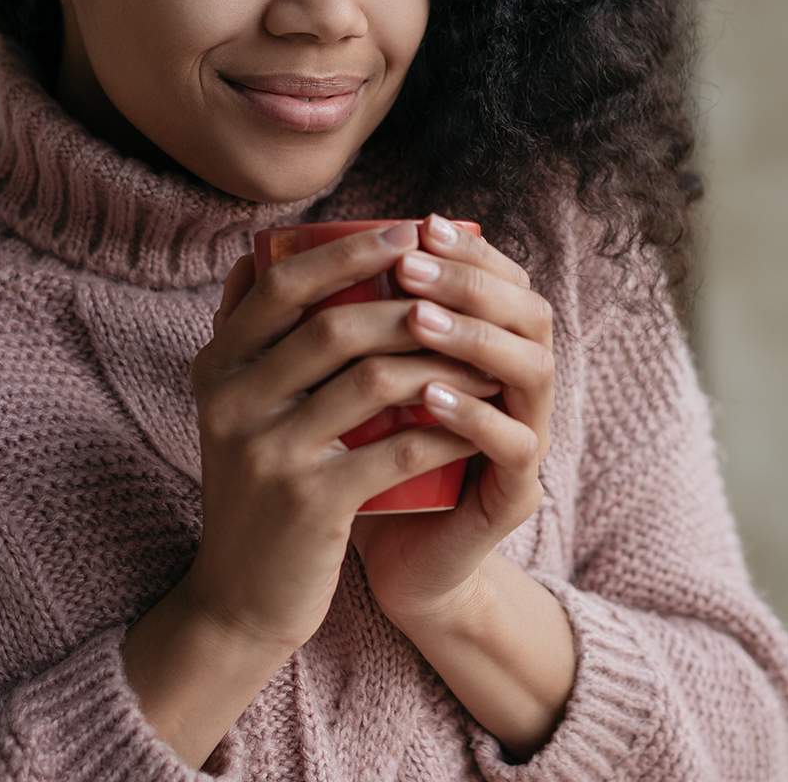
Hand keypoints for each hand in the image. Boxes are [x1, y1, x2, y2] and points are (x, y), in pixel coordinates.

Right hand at [176, 221, 496, 656]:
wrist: (238, 600)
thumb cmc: (255, 489)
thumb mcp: (230, 408)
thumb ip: (243, 336)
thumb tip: (259, 249)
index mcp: (217, 369)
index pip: (280, 284)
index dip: (348, 251)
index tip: (409, 231)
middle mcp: (232, 404)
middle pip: (335, 325)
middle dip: (410, 298)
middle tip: (463, 288)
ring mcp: (270, 455)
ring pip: (373, 380)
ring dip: (441, 359)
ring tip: (485, 352)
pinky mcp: (311, 504)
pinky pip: (397, 448)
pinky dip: (446, 427)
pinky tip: (480, 415)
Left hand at [348, 213, 557, 628]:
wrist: (393, 564)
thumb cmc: (365, 466)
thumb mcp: (344, 391)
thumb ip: (323, 329)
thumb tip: (255, 260)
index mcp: (488, 352)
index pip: (501, 278)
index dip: (469, 249)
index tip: (419, 224)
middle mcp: (518, 388)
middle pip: (529, 311)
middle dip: (470, 282)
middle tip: (411, 267)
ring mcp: (526, 439)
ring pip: (531, 369)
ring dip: (473, 339)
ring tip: (417, 320)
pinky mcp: (515, 495)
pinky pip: (512, 444)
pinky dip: (472, 416)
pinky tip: (428, 398)